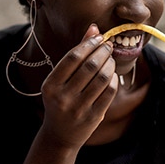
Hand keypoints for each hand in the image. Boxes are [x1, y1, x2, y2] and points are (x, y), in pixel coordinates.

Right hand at [39, 24, 118, 148]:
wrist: (59, 135)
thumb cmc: (60, 100)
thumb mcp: (60, 79)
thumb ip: (76, 54)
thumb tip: (93, 28)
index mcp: (50, 86)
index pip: (73, 57)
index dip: (89, 44)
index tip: (99, 37)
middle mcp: (62, 97)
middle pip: (89, 66)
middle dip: (102, 52)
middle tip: (108, 46)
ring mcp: (78, 109)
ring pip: (102, 78)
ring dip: (110, 64)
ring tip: (111, 59)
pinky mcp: (93, 117)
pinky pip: (109, 92)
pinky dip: (114, 80)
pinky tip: (112, 74)